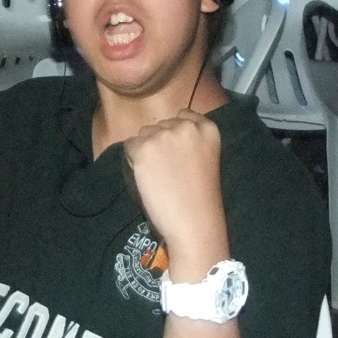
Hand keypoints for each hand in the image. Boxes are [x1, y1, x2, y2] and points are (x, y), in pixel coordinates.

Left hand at [123, 109, 226, 269]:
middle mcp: (186, 125)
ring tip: (159, 176)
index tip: (179, 154)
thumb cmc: (201, 198)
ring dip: (146, 151)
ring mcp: (164, 135)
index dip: (175, 134)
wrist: (194, 222)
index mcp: (208, 128)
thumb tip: (162, 133)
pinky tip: (148, 178)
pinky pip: (129, 146)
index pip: (184, 114)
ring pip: (143, 134)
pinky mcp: (144, 148)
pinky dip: (133, 161)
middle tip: (168, 170)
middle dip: (160, 142)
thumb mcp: (206, 157)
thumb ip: (190, 140)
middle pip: (161, 124)